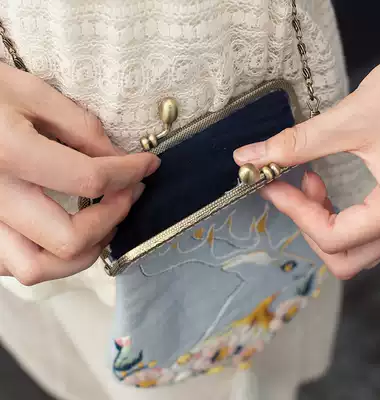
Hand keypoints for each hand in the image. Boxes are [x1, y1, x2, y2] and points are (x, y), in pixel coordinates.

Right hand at [0, 63, 158, 284]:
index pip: (89, 179)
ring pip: (37, 268)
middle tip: (128, 194)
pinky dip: (49, 258)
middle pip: (68, 239)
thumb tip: (120, 158)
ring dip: (82, 251)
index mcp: (10, 154)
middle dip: (112, 218)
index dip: (130, 173)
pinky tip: (64, 231)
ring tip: (103, 222)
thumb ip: (81, 128)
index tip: (148, 164)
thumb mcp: (32, 93)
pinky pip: (15, 266)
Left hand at [234, 55, 379, 278]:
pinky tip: (327, 184)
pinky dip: (338, 215)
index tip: (270, 184)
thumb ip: (299, 142)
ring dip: (321, 222)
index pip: (331, 236)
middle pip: (343, 258)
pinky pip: (365, 230)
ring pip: (354, 248)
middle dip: (308, 226)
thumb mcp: (355, 117)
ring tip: (309, 182)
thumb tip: (249, 156)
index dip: (293, 211)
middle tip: (291, 190)